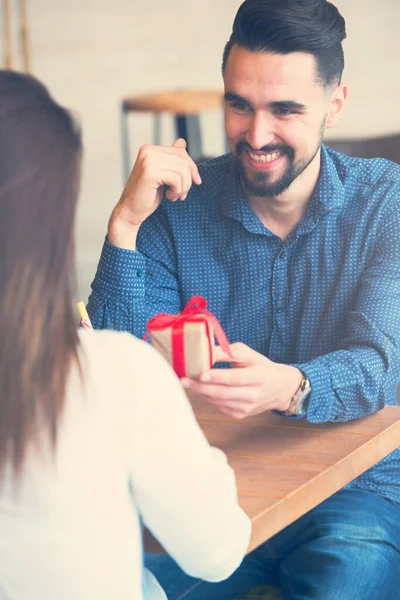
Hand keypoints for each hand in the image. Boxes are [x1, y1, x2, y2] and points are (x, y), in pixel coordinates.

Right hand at [108, 138, 201, 248]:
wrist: (130, 211)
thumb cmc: (147, 195)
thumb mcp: (162, 174)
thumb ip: (170, 159)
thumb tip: (182, 142)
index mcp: (149, 149)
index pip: (181, 152)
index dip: (192, 167)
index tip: (196, 181)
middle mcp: (147, 151)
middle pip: (183, 160)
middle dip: (188, 179)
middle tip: (182, 194)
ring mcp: (148, 160)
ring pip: (182, 170)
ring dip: (183, 187)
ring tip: (174, 195)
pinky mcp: (150, 172)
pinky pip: (176, 179)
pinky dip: (177, 191)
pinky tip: (168, 196)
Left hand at [182, 343, 302, 419]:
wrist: (280, 388)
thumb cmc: (261, 366)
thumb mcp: (248, 354)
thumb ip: (227, 352)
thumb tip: (205, 352)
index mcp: (258, 377)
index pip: (235, 378)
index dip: (217, 377)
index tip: (200, 374)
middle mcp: (253, 395)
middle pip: (223, 393)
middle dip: (201, 387)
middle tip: (183, 380)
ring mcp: (246, 408)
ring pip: (219, 401)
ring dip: (201, 392)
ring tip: (187, 383)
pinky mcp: (240, 415)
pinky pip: (219, 406)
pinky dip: (208, 398)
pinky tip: (200, 389)